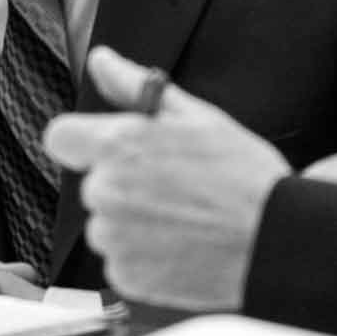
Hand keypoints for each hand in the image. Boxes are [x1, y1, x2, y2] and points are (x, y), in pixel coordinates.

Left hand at [44, 46, 289, 311]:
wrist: (276, 241)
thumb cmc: (244, 176)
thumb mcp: (196, 116)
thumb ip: (135, 86)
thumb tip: (101, 58)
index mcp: (119, 145)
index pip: (60, 137)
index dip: (84, 142)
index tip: (110, 150)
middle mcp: (107, 191)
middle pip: (93, 185)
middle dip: (124, 184)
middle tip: (175, 188)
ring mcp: (114, 238)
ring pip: (106, 225)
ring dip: (133, 224)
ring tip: (184, 220)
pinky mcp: (125, 277)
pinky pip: (120, 262)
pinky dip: (144, 258)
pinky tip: (182, 247)